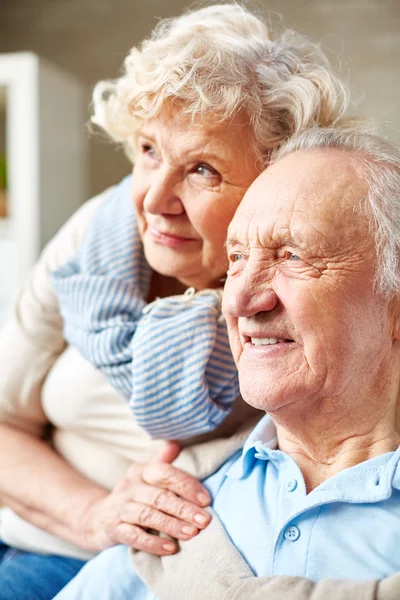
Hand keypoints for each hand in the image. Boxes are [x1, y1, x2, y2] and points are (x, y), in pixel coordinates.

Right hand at [83, 441, 211, 555]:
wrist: (98, 517)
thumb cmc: (133, 496)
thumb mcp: (146, 476)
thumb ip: (162, 462)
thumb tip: (176, 443)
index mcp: (141, 471)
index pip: (165, 473)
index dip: (186, 485)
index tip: (206, 499)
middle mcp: (130, 486)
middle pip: (159, 496)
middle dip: (183, 508)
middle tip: (204, 520)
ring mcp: (120, 508)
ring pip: (147, 515)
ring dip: (171, 525)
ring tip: (191, 533)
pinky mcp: (113, 529)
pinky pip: (133, 536)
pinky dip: (152, 543)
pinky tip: (170, 548)